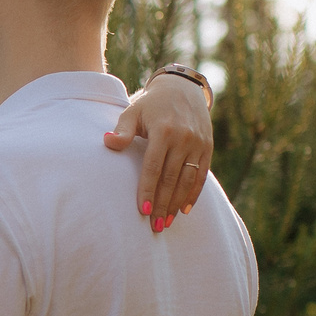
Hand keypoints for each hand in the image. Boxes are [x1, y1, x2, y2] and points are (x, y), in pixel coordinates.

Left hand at [105, 71, 214, 230]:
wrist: (182, 89)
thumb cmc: (150, 104)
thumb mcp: (133, 112)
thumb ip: (122, 130)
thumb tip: (107, 142)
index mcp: (163, 131)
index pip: (154, 167)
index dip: (148, 190)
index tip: (143, 210)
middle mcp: (183, 138)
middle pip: (171, 178)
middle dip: (163, 204)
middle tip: (155, 226)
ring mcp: (197, 144)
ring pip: (187, 180)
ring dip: (177, 203)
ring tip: (168, 221)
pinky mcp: (207, 147)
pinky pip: (201, 175)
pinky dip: (194, 193)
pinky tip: (185, 210)